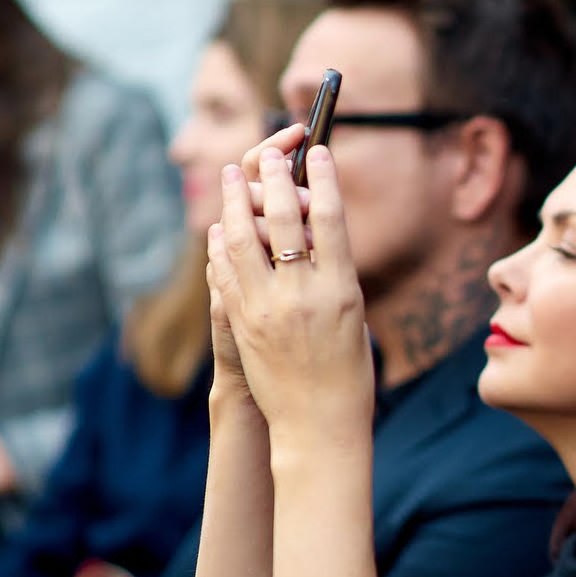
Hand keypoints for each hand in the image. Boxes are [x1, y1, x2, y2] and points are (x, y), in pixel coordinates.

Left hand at [210, 145, 372, 450]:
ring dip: (236, 200)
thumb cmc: (347, 373)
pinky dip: (221, 242)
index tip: (319, 151)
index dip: (324, 178)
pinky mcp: (241, 322)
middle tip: (271, 154)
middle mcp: (303, 294)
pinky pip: (225, 270)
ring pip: (244, 238)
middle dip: (275, 177)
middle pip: (284, 218)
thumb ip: (332, 274)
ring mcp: (267, 307)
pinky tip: (221, 227)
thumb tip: (312, 230)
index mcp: (342, 290)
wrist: (318, 425)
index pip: (331, 218)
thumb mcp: (354, 317)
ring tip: (232, 175)